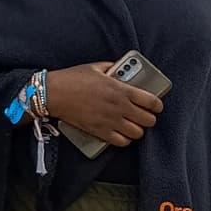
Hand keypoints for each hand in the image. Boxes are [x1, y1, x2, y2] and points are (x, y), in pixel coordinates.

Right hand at [42, 63, 161, 147]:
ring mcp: (110, 121)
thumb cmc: (72, 78)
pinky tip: (121, 134)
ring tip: (132, 125)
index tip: (155, 105)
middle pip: (148, 120)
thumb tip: (121, 69)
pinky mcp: (100, 131)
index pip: (152, 101)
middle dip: (148, 118)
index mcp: (121, 89)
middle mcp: (119, 107)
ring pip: (137, 133)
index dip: (158, 105)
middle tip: (143, 115)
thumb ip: (112, 68)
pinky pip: (122, 142)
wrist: (53, 94)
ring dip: (137, 130)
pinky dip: (124, 140)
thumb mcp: (95, 67)